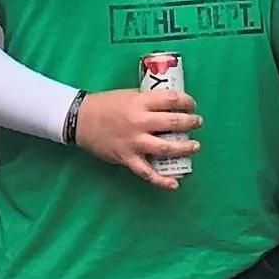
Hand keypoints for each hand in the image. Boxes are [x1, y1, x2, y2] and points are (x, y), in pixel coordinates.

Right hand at [73, 86, 199, 188]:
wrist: (80, 119)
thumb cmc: (105, 105)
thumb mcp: (129, 95)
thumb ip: (147, 101)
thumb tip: (170, 106)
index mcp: (140, 102)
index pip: (172, 100)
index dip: (187, 102)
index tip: (192, 105)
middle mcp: (140, 121)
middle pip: (174, 123)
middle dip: (191, 123)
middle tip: (197, 123)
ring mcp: (134, 142)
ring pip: (166, 148)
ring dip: (185, 148)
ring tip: (195, 146)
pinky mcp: (127, 158)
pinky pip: (147, 172)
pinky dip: (162, 180)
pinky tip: (175, 183)